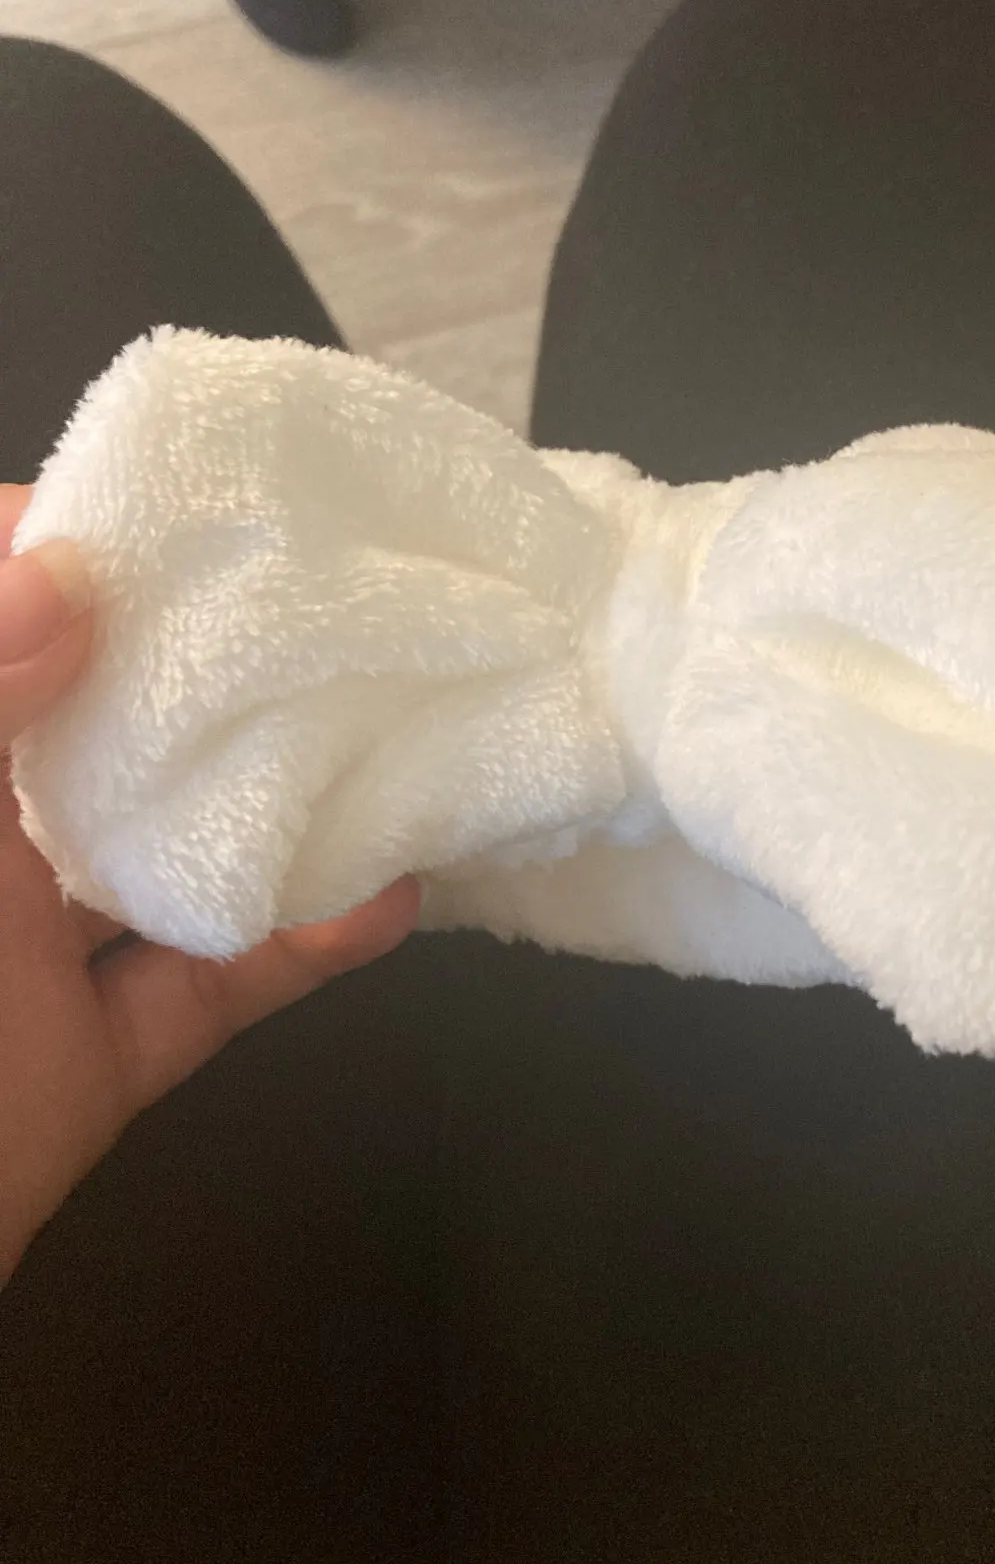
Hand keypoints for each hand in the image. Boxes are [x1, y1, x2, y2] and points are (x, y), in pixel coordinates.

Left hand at [0, 485, 419, 1282]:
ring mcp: (23, 957)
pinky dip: (299, 949)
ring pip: (159, 850)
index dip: (61, 550)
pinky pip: (209, 986)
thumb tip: (60, 566)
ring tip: (376, 726)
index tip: (176, 507)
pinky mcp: (94, 1055)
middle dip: (194, 667)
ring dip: (267, 803)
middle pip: (87, 728)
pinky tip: (388, 899)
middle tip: (312, 600)